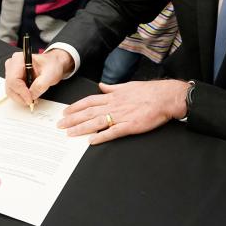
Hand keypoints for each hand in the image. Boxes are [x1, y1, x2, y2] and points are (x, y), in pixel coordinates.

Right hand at [4, 49, 72, 107]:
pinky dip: (21, 96)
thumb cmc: (51, 65)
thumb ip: (40, 85)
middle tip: (32, 101)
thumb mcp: (50, 75)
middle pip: (10, 86)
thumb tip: (32, 95)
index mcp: (19, 59)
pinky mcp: (12, 79)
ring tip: (33, 98)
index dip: (22, 92)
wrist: (53, 64)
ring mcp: (11, 72)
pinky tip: (30, 95)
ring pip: (10, 91)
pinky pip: (13, 92)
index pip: (14, 80)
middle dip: (21, 96)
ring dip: (21, 98)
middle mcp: (12, 64)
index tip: (30, 99)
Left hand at [58, 80, 187, 144]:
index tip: (65, 112)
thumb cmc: (149, 91)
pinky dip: (101, 136)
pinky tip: (92, 141)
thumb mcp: (128, 85)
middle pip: (89, 112)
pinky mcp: (131, 125)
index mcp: (114, 96)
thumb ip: (113, 87)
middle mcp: (114, 105)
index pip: (89, 101)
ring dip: (81, 128)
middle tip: (60, 125)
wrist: (166, 97)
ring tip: (69, 133)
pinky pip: (113, 132)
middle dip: (72, 119)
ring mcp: (122, 115)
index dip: (75, 107)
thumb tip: (102, 85)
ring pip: (97, 122)